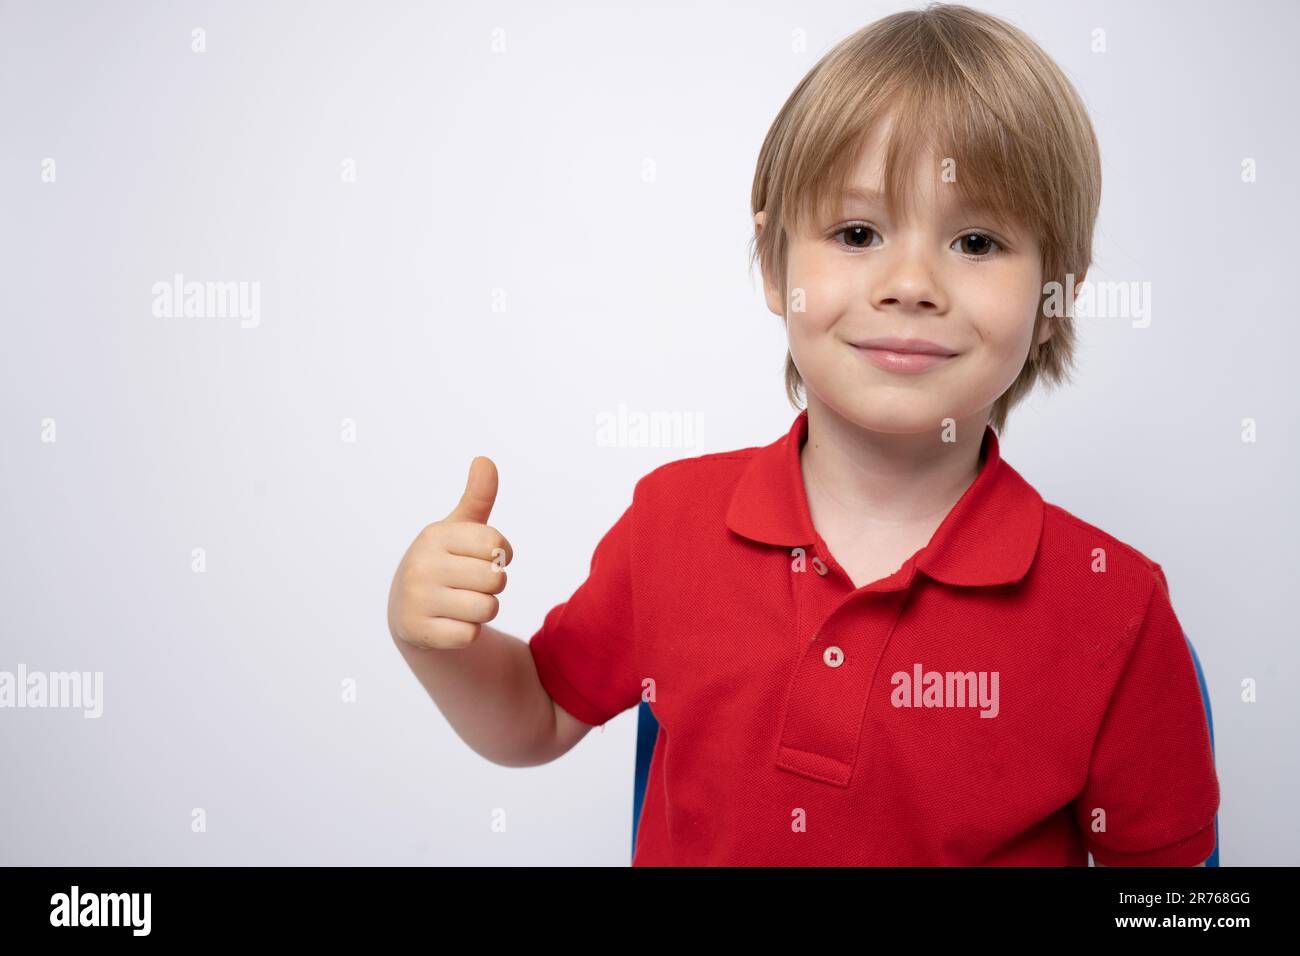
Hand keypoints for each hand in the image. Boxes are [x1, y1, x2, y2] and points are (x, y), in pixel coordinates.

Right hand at [387, 456, 513, 649]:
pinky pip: (471, 634)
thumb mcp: (460, 529)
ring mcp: (417, 599)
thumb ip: (478, 497)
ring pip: (488, 609)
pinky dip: (468, 631)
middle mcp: (422, 565)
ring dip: (484, 609)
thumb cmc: (445, 562)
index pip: (497, 544)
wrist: (408, 610)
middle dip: (493, 585)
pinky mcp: (419, 631)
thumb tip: (485, 459)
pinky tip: (450, 622)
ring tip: (462, 602)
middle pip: (496, 579)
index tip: (486, 557)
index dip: (501, 555)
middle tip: (471, 583)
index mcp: (435, 536)